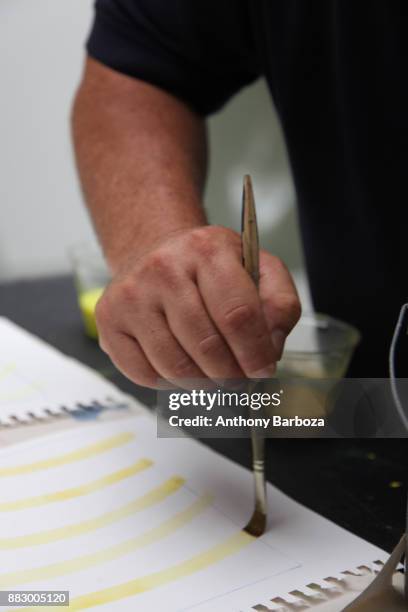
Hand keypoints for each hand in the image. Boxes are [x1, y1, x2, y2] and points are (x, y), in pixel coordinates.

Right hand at [95, 226, 300, 387]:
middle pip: (206, 347)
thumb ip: (279, 304)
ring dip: (203, 383)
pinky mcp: (109, 320)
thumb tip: (271, 348)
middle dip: (232, 375)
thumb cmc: (209, 267)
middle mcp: (163, 268)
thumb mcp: (257, 268)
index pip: (237, 315)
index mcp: (206, 250)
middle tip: (240, 379)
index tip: (264, 369)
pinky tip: (183, 365)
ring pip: (175, 367)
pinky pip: (145, 375)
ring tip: (214, 374)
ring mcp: (131, 295)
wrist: (156, 252)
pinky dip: (170, 383)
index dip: (256, 353)